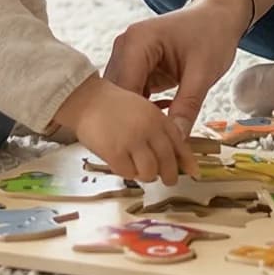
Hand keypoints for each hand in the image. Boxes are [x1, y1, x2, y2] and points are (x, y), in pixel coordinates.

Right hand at [56, 75, 193, 184]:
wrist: (80, 95)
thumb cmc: (111, 98)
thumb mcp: (143, 104)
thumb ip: (165, 121)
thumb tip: (178, 148)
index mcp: (155, 114)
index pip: (178, 141)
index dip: (186, 159)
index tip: (193, 172)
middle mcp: (147, 127)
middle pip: (166, 161)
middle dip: (169, 174)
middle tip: (168, 179)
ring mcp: (131, 140)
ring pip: (150, 171)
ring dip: (147, 175)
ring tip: (142, 170)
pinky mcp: (113, 150)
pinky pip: (129, 173)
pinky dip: (129, 172)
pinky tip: (125, 165)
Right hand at [103, 0, 247, 131]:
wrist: (217, 16)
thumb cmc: (212, 34)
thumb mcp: (203, 72)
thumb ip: (188, 106)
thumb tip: (177, 140)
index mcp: (136, 42)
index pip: (124, 89)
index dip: (133, 120)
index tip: (147, 145)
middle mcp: (124, 47)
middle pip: (118, 94)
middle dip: (133, 122)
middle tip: (151, 149)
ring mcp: (127, 56)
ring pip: (123, 97)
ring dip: (138, 118)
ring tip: (155, 140)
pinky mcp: (136, 66)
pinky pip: (133, 94)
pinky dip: (144, 110)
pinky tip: (159, 125)